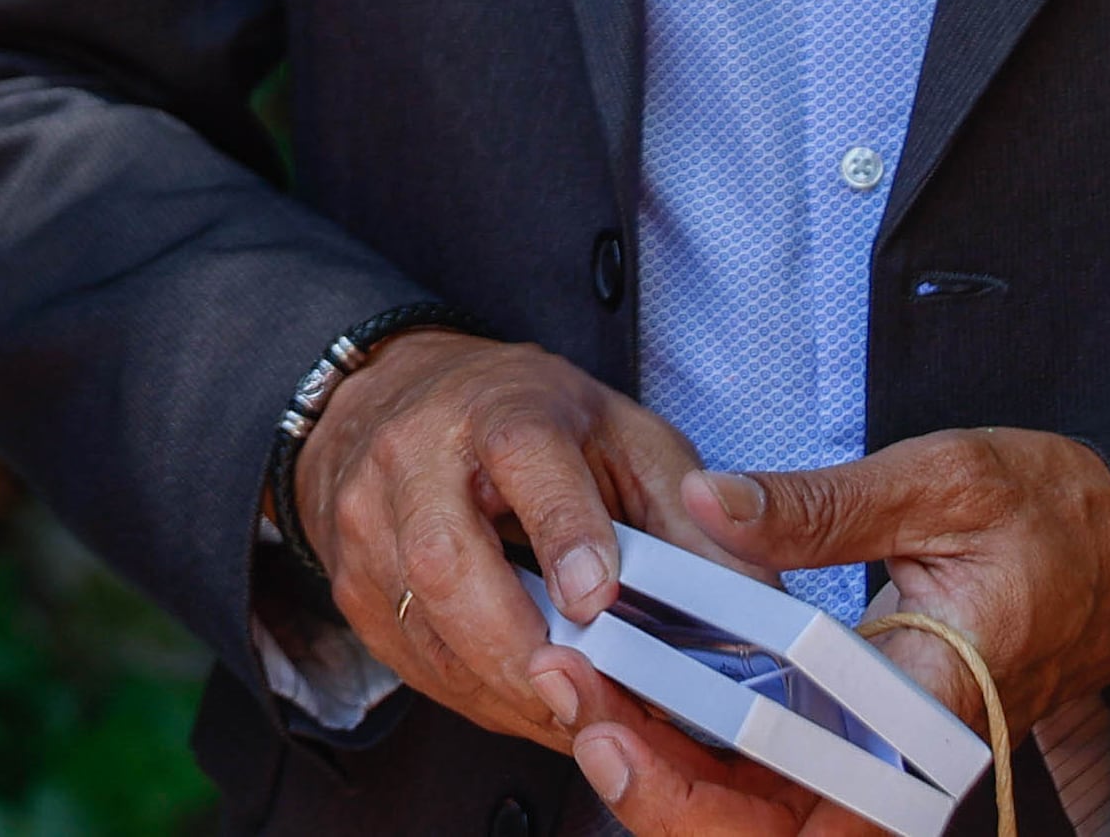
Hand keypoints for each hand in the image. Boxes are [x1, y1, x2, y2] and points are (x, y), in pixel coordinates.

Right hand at [291, 331, 724, 753]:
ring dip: (504, 685)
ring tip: (574, 709)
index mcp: (500, 409)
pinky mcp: (351, 580)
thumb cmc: (528, 421)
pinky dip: (475, 693)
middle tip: (587, 692)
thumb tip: (758, 607)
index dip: (563, 530)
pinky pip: (411, 657)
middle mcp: (416, 456)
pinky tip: (524, 697)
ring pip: (423, 620)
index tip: (597, 595)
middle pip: (448, 559)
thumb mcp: (626, 439)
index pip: (525, 460)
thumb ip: (691, 517)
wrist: (399, 399)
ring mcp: (369, 520)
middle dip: (520, 644)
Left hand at [557, 430, 1109, 835]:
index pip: (808, 797)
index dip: (695, 784)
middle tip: (573, 703)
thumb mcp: (942, 481)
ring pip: (763, 821)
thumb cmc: (1051, 515)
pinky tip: (627, 698)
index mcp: (936, 708)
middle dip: (659, 794)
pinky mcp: (865, 742)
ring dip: (666, 778)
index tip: (608, 721)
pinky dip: (694, 756)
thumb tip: (712, 503)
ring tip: (579, 695)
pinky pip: (773, 784)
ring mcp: (886, 761)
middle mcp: (909, 761)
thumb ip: (822, 503)